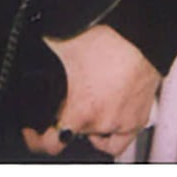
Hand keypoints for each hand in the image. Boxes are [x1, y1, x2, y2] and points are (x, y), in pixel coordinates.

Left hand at [22, 25, 160, 159]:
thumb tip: (33, 45)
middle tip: (61, 102)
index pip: (53, 144)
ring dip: (89, 127)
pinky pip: (123, 136)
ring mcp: (125, 122)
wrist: (144, 32)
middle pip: (75, 134)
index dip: (36, 140)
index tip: (32, 133)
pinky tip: (106, 117)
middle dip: (65, 119)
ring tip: (84, 109)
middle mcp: (106, 122)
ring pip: (99, 137)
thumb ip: (43, 49)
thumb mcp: (64, 43)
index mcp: (84, 111)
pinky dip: (112, 132)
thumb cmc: (112, 37)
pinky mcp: (141, 116)